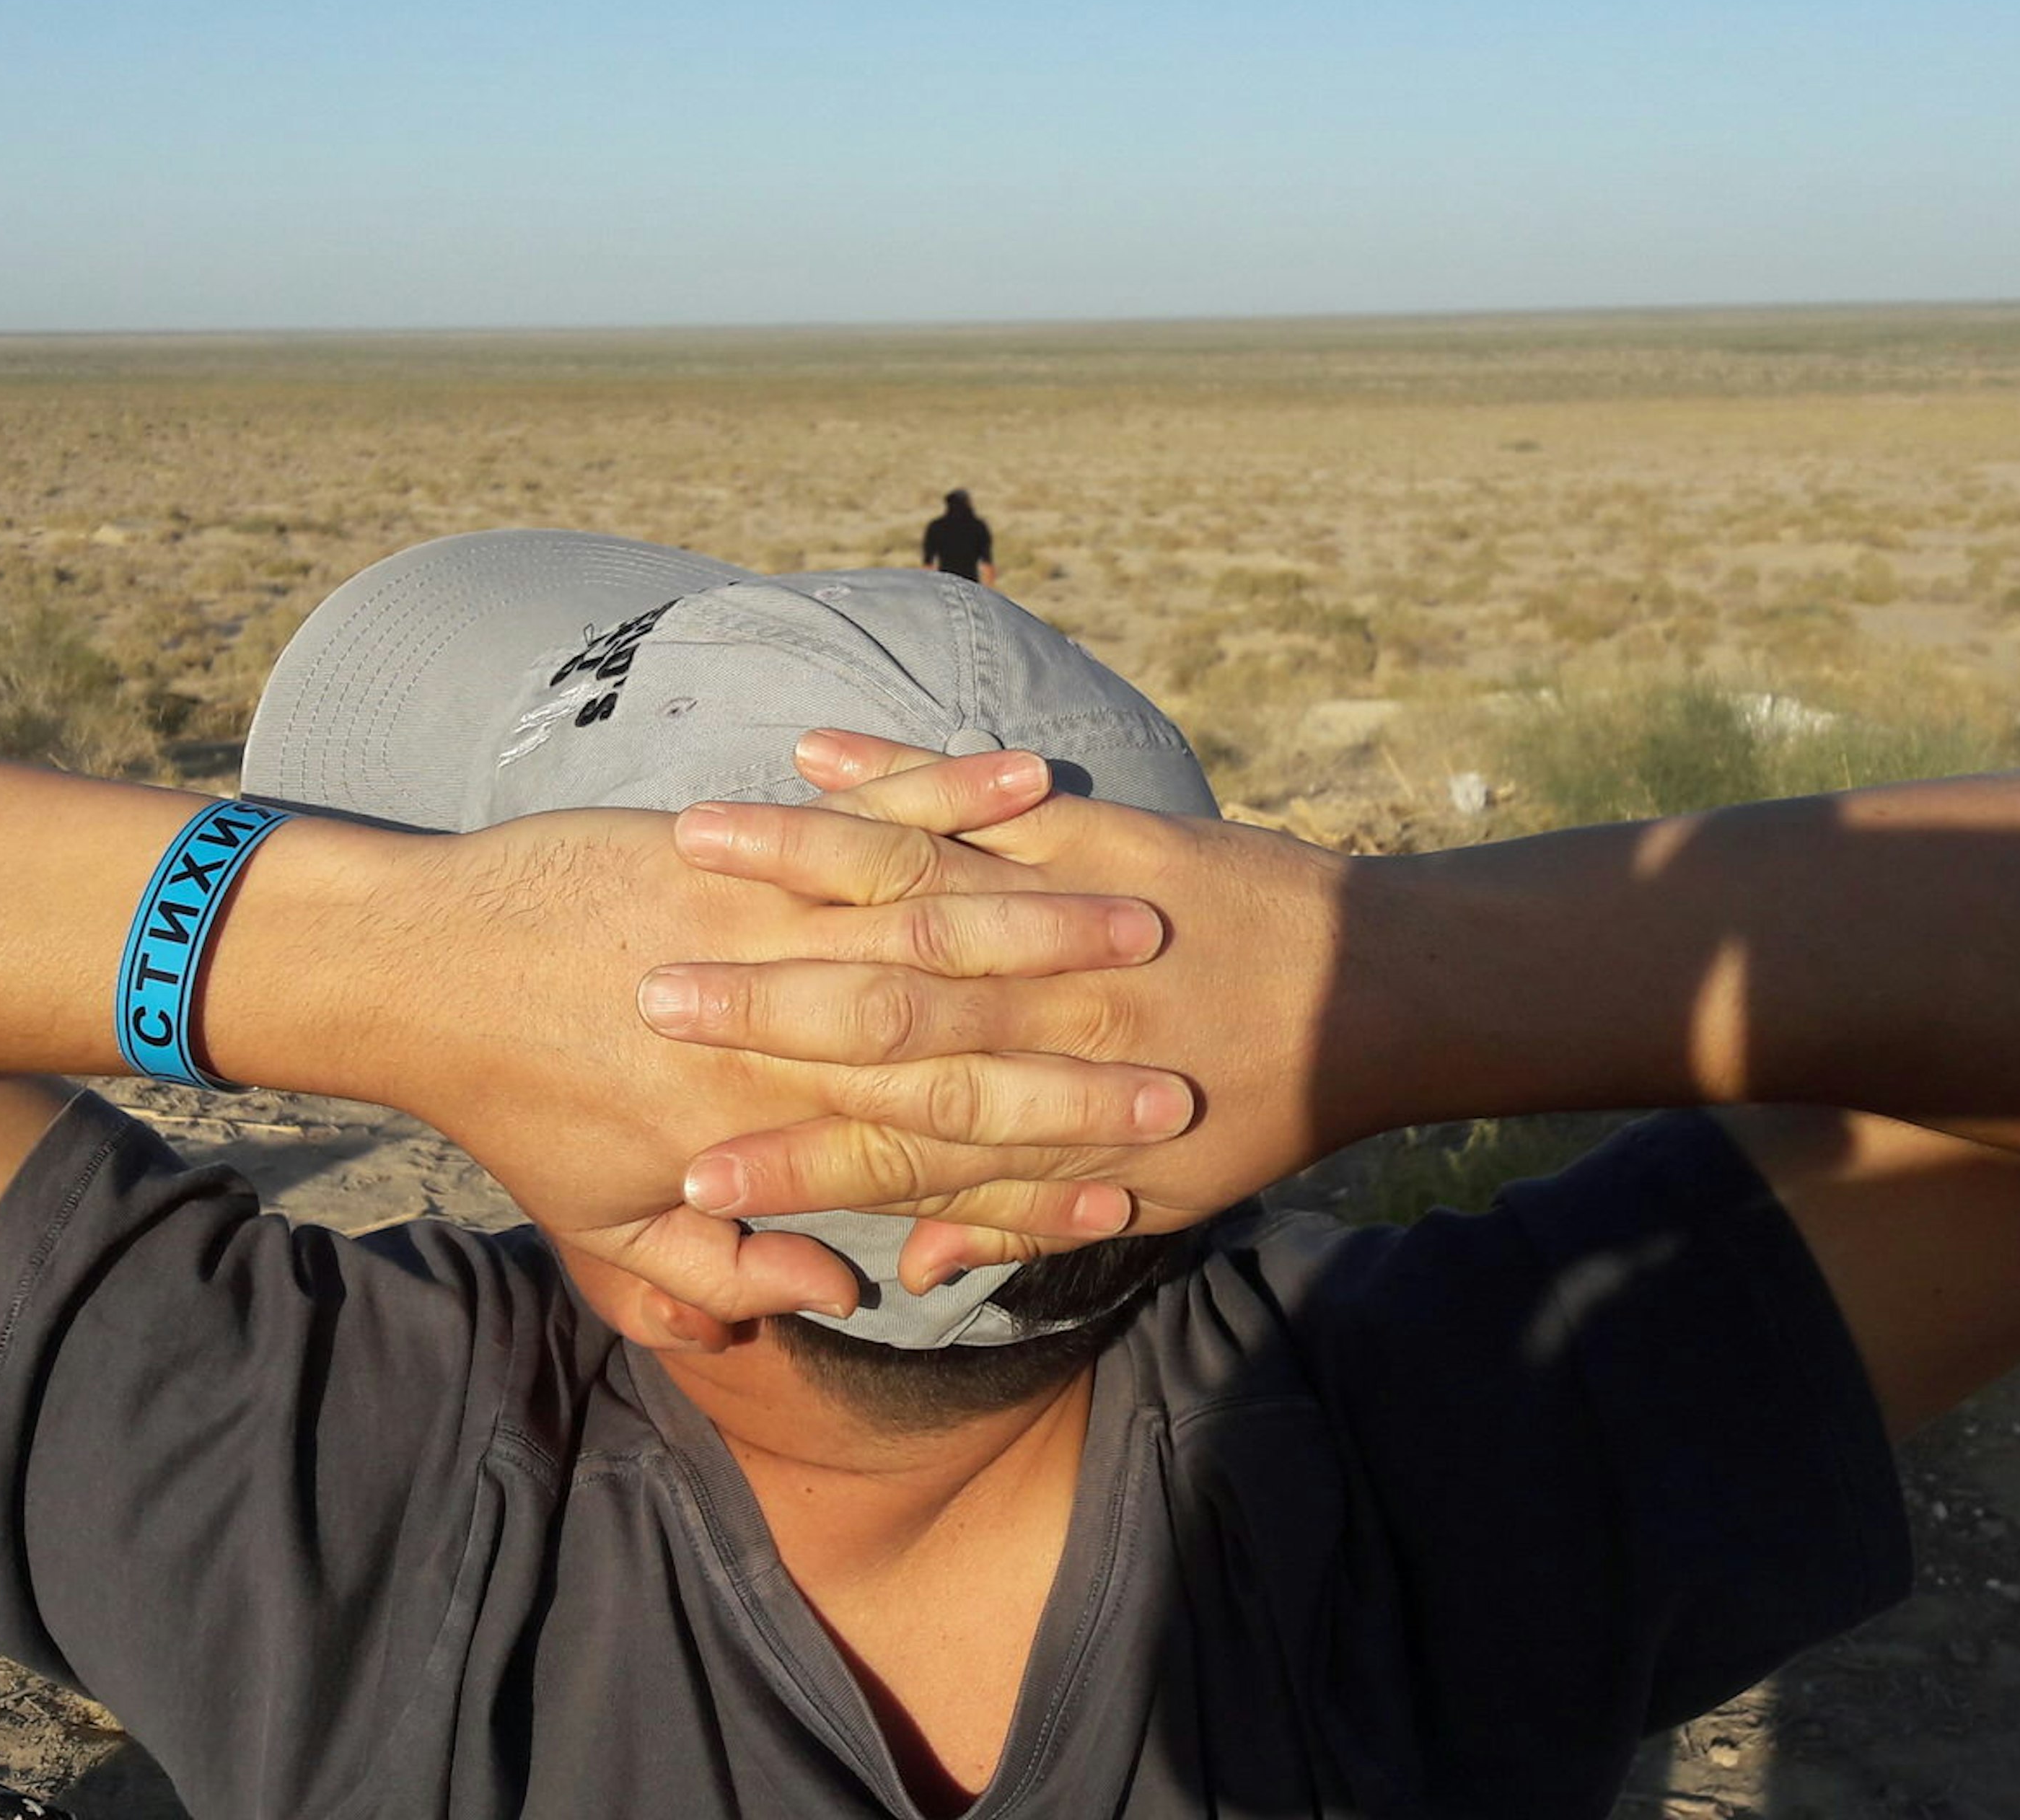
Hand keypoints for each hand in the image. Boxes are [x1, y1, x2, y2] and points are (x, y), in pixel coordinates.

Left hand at [332, 752, 1189, 1318]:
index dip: (1047, 1166)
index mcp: (762, 1130)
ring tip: (1150, 922)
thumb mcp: (601, 1229)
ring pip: (937, 921)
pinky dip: (955, 793)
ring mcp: (763, 924)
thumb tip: (833, 1302)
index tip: (1144, 1165)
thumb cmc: (511, 1103)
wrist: (418, 971)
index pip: (936, 1153)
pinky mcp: (739, 847)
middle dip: (1086, 1050)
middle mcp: (784, 1030)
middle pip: (966, 1035)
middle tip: (1189, 1055)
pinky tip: (1040, 781)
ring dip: (1052, 921)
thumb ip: (714, 1287)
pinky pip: (868, 821)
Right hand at [648, 731, 1382, 1269]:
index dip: (788, 1169)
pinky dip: (893, 772)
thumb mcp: (1152, 1199)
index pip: (889, 1153)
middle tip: (640, 1003)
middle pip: (873, 1021)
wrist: (1378, 997)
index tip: (687, 1174)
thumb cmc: (1258, 1106)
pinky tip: (809, 752)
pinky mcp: (1092, 836)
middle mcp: (1040, 1023)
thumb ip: (1016, 1222)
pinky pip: (974, 800)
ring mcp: (1061, 918)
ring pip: (909, 892)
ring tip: (690, 847)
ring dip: (793, 864)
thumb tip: (905, 1267)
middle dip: (750, 1008)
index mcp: (1045, 1117)